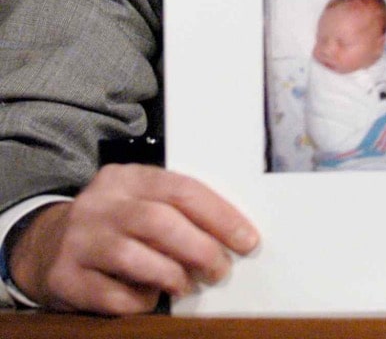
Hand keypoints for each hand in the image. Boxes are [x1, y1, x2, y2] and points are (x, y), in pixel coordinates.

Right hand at [8, 164, 258, 314]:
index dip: (219, 215)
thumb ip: (174, 210)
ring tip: (186, 285)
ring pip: (135, 256)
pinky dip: (139, 301)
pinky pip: (112, 295)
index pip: (181, 189)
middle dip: (200, 248)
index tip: (246, 239)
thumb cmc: (112, 224)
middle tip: (220, 269)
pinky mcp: (65, 276)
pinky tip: (149, 299)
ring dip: (172, 275)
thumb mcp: (138, 201)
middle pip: (160, 221)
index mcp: (127, 177)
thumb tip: (229, 235)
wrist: (44, 245)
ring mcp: (79, 239)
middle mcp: (100, 203)